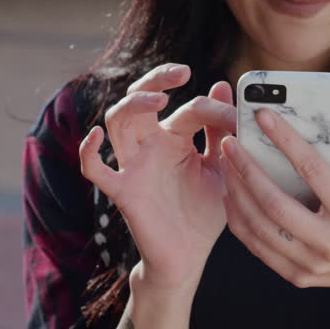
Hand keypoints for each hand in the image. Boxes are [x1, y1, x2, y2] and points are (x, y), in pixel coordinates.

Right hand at [79, 63, 234, 291]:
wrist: (189, 256)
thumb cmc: (203, 211)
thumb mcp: (221, 167)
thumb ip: (220, 130)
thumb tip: (221, 84)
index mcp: (176, 137)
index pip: (190, 107)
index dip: (215, 108)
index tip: (240, 119)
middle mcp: (151, 145)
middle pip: (141, 99)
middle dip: (156, 79)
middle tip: (181, 72)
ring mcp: (134, 165)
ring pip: (118, 122)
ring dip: (133, 105)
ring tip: (159, 100)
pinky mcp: (123, 191)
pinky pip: (95, 170)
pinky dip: (88, 151)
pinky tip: (95, 136)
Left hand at [219, 112, 329, 302]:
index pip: (313, 171)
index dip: (286, 140)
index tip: (263, 116)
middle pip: (276, 203)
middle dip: (247, 170)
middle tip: (230, 143)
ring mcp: (312, 262)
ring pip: (260, 227)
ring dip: (237, 194)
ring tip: (225, 165)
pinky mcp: (297, 276)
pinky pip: (257, 247)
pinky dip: (239, 220)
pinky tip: (231, 196)